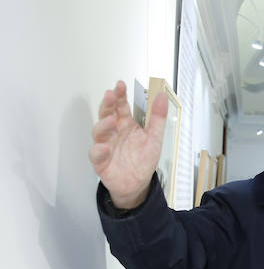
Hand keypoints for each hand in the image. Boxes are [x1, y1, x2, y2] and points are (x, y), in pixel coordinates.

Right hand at [89, 80, 168, 208]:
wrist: (137, 184)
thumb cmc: (142, 160)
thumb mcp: (154, 138)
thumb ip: (157, 118)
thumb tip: (162, 95)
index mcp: (125, 124)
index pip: (120, 106)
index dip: (119, 95)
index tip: (120, 85)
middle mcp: (113, 133)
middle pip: (106, 114)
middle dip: (107, 104)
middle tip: (110, 95)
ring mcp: (105, 146)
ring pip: (99, 133)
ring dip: (103, 125)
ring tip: (111, 120)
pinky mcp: (101, 162)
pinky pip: (96, 155)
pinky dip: (99, 150)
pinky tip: (105, 147)